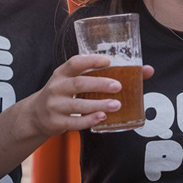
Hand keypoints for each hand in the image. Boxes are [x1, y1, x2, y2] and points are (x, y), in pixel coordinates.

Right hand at [27, 54, 154, 136]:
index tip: (108, 61)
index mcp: (62, 73)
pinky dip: (89, 119)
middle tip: (118, 86)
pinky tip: (102, 117)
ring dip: (98, 104)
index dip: (91, 60)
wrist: (36, 115)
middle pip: (78, 84)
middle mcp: (56, 87)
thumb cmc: (64, 94)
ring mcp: (54, 105)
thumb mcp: (74, 81)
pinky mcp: (55, 122)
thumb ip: (102, 76)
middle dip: (99, 84)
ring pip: (77, 104)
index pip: (75, 63)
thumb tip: (146, 70)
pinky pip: (74, 122)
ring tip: (116, 105)